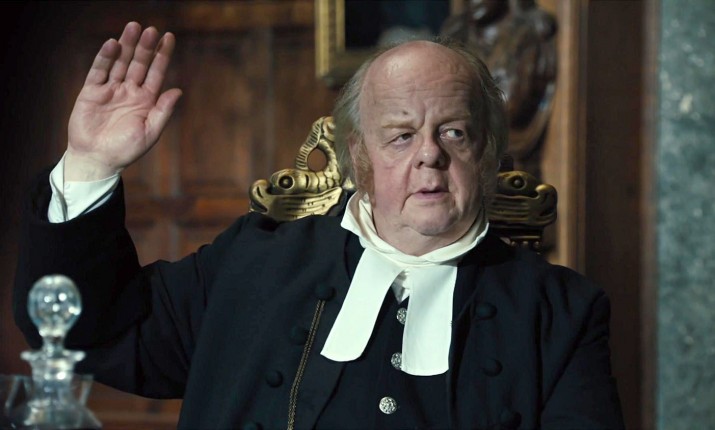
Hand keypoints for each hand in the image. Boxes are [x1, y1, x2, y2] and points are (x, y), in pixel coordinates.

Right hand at [66, 22, 181, 180]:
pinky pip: (99, 71)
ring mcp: (110, 90)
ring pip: (120, 62)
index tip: (169, 38)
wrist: (97, 160)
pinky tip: (112, 44)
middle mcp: (130, 91)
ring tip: (133, 28)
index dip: (162, 55)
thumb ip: (163, 111)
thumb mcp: (150, 132)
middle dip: (146, 47)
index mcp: (146, 100)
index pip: (157, 73)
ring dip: (127, 45)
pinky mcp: (91, 92)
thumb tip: (178, 91)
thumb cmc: (125, 150)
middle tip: (151, 30)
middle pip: (139, 64)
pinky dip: (105, 57)